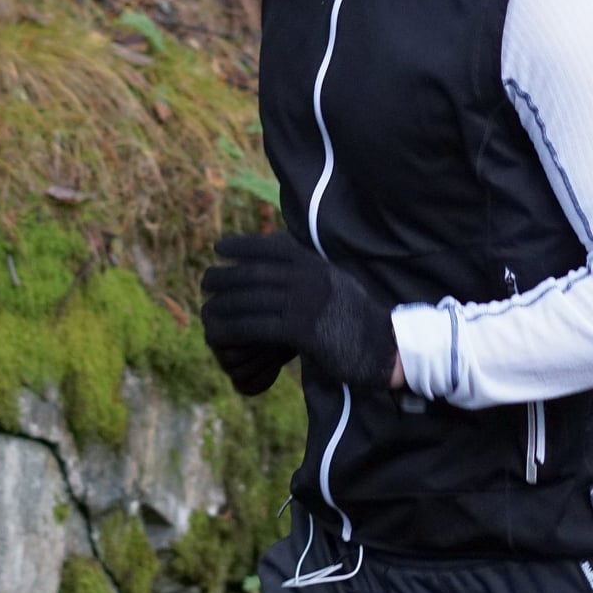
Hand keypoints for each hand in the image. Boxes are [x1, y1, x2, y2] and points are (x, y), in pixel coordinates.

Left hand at [201, 231, 397, 391]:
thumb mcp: (338, 284)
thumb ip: (313, 273)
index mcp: (318, 265)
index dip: (243, 245)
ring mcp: (307, 303)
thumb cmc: (360, 320)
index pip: (273, 246)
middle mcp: (310, 278)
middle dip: (226, 275)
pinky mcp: (303, 330)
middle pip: (256, 272)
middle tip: (206, 280)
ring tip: (206, 309)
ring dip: (224, 304)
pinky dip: (233, 329)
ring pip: (252, 299)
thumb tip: (290, 264)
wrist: (387, 348)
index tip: (220, 247)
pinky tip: (219, 333)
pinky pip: (258, 326)